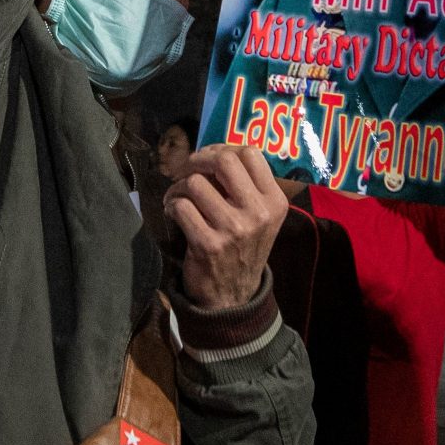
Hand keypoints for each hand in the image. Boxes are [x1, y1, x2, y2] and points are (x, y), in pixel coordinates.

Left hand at [166, 143, 287, 308]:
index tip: (209, 159)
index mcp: (274, 202)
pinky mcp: (208, 245)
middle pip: (223, 160)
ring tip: (178, 197)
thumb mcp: (260, 217)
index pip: (250, 154)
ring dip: (178, 186)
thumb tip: (214, 150)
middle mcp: (258, 214)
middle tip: (187, 171)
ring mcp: (234, 230)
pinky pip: (180, 206)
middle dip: (197, 160)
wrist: (233, 297)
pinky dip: (171, 205)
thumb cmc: (242, 248)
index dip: (223, 148)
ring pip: (195, 183)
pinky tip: (173, 212)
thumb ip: (246, 186)